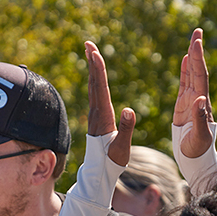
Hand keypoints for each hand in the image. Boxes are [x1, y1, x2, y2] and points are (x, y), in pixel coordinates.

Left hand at [85, 41, 135, 165]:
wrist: (99, 172)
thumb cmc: (112, 161)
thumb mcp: (122, 147)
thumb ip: (126, 128)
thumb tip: (128, 109)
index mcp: (103, 116)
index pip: (100, 88)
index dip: (98, 70)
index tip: (95, 53)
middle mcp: (96, 112)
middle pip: (93, 82)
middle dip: (91, 62)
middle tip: (88, 43)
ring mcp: (95, 114)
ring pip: (92, 86)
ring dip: (91, 68)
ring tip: (90, 52)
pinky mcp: (97, 117)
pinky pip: (95, 93)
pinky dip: (94, 80)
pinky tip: (95, 75)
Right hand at [174, 28, 213, 157]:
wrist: (195, 160)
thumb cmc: (197, 150)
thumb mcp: (199, 137)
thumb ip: (199, 118)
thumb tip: (199, 99)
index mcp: (201, 104)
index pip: (200, 77)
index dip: (198, 59)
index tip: (196, 43)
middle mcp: (198, 99)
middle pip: (199, 70)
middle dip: (198, 51)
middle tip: (197, 31)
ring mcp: (191, 101)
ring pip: (193, 74)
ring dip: (193, 57)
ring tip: (194, 40)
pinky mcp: (183, 105)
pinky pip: (185, 84)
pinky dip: (186, 71)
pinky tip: (187, 60)